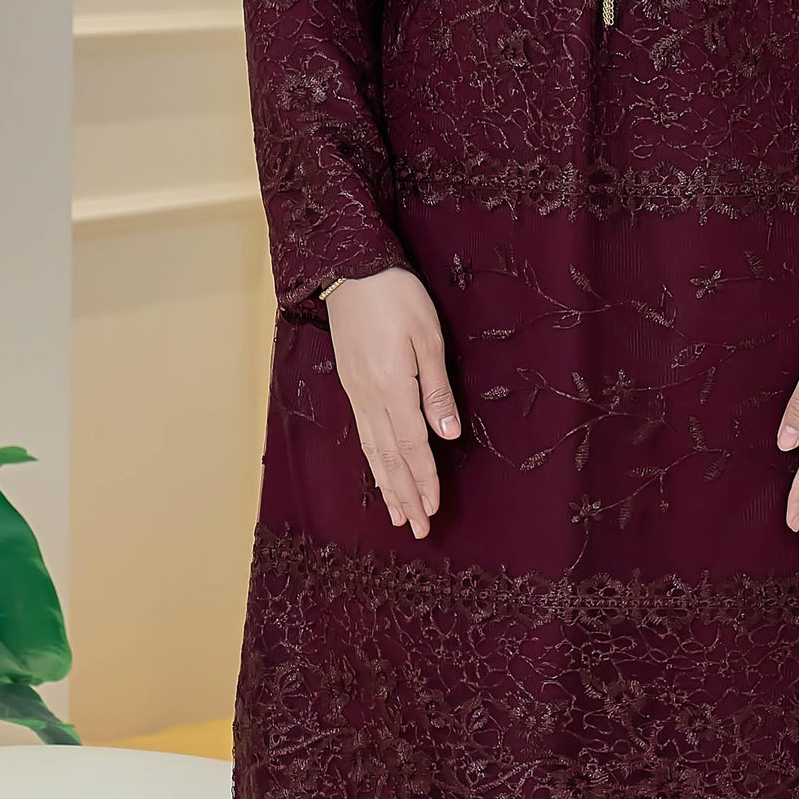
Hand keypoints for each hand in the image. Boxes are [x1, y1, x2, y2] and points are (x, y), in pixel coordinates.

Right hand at [323, 267, 460, 537]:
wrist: (350, 269)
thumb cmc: (397, 296)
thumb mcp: (428, 337)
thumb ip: (436, 388)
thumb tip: (448, 434)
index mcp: (392, 387)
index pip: (413, 446)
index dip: (425, 479)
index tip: (435, 508)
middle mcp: (369, 398)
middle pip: (390, 458)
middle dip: (405, 495)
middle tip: (418, 528)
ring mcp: (356, 393)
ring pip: (372, 450)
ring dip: (387, 485)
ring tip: (398, 515)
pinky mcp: (351, 385)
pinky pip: (363, 433)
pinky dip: (373, 460)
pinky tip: (379, 472)